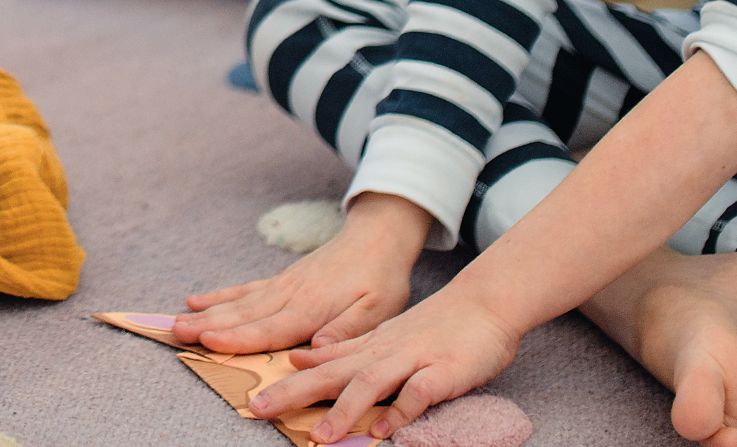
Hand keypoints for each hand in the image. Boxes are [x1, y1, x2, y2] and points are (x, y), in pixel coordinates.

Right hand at [176, 193, 430, 354]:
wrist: (376, 238)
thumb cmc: (380, 279)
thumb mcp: (378, 310)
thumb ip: (347, 329)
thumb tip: (319, 348)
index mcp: (312, 307)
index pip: (270, 328)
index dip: (239, 338)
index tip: (209, 342)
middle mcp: (290, 295)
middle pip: (244, 315)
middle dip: (209, 326)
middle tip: (176, 331)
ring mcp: (282, 285)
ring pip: (239, 303)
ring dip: (207, 314)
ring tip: (177, 320)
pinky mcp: (281, 281)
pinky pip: (245, 290)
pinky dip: (221, 296)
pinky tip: (197, 300)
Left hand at [247, 278, 520, 440]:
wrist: (484, 303)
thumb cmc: (434, 326)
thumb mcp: (380, 333)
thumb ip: (342, 347)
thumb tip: (298, 355)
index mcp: (366, 346)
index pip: (318, 365)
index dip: (285, 383)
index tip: (252, 399)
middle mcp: (381, 351)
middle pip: (331, 373)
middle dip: (294, 393)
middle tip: (258, 409)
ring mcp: (411, 359)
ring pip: (370, 382)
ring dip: (343, 410)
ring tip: (320, 437)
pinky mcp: (440, 371)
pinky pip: (417, 393)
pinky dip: (399, 411)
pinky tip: (383, 430)